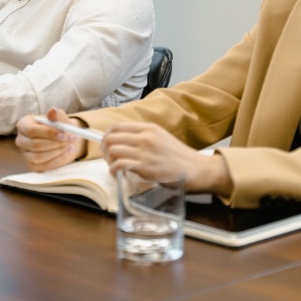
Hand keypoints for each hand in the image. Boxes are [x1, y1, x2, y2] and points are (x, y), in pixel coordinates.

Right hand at [14, 107, 87, 171]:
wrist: (63, 137)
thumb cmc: (58, 125)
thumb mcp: (59, 118)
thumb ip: (56, 115)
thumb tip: (53, 111)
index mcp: (24, 125)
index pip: (31, 130)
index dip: (48, 133)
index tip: (63, 134)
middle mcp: (21, 140)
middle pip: (34, 145)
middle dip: (55, 143)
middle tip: (70, 140)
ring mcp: (25, 154)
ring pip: (38, 157)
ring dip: (57, 152)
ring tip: (70, 145)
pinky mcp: (32, 165)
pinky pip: (44, 166)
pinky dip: (58, 160)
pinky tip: (68, 152)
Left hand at [102, 122, 232, 194]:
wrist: (196, 169)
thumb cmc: (178, 156)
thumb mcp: (160, 137)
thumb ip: (142, 136)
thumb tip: (121, 141)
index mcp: (148, 128)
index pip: (116, 126)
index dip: (106, 136)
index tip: (105, 144)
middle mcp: (145, 137)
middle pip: (110, 138)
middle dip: (104, 149)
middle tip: (108, 158)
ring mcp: (145, 152)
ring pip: (113, 151)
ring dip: (109, 161)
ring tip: (114, 168)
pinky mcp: (145, 167)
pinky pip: (119, 165)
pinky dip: (114, 171)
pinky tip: (118, 174)